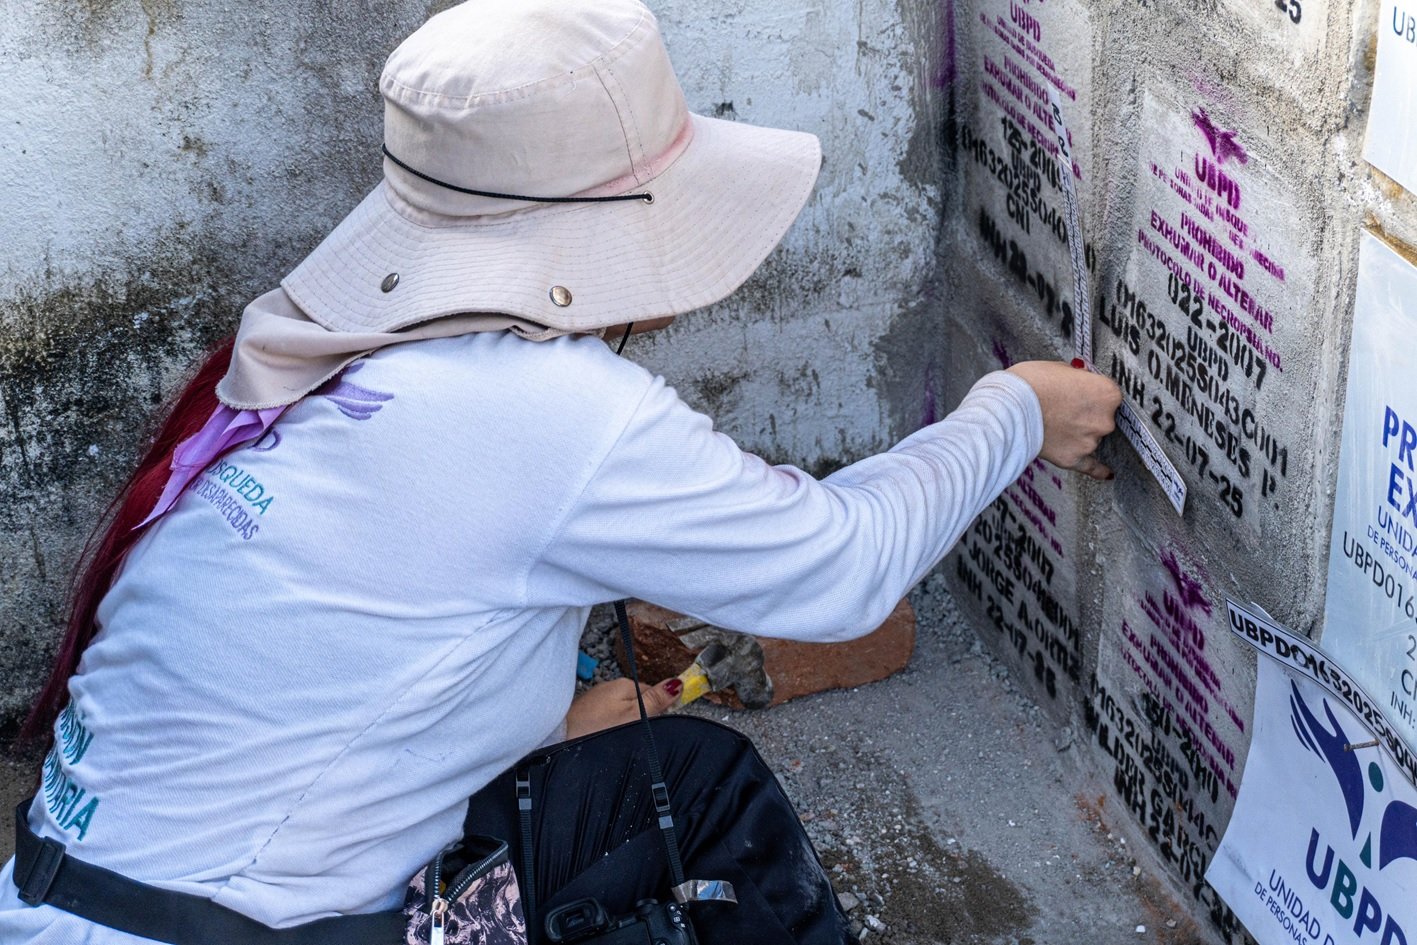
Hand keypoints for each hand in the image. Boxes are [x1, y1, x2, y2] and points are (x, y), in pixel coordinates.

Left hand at [564, 677, 682, 739]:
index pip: (652, 693)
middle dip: (638, 718)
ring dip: (622, 724)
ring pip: (620, 711)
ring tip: (616, 740)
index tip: (652, 726)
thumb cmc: (597, 730)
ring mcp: (596, 700)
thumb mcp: (634, 717)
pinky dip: (607, 728)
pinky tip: (604, 739)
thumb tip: (677, 682)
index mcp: (625, 684)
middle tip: (632, 735)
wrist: (559, 742)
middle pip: (636, 702)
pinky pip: (605, 718)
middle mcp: (609, 687)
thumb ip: (655, 700)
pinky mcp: (585, 712)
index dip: (657, 711)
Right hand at [1006, 360, 1122, 479]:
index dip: (1092, 392)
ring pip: (1091, 437)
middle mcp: (1104, 420)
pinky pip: (1091, 466)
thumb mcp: (1060, 367)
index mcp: (1106, 393)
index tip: (1081, 392)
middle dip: (1087, 414)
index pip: (1109, 394)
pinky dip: (1098, 470)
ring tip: (1055, 424)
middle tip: (1063, 407)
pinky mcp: (1073, 458)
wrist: (1009, 408)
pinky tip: (1106, 473)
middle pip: (1103, 417)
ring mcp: (1089, 441)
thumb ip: (1078, 378)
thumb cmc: (1031, 383)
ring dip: (1079, 432)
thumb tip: (1082, 382)